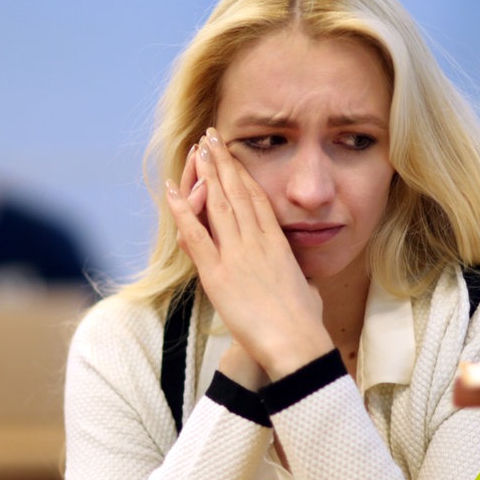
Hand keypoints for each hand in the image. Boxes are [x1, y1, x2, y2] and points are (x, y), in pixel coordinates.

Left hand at [166, 128, 332, 379]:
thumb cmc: (305, 322)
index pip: (258, 199)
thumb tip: (306, 282)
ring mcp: (237, 255)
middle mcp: (258, 241)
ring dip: (206, 173)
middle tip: (212, 137)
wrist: (297, 342)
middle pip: (237, 192)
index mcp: (278, 243)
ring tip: (198, 148)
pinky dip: (182, 210)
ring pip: (218, 204)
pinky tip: (172, 189)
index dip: (243, 174)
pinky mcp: (218, 273)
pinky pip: (196, 235)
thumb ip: (300, 279)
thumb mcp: (307, 290)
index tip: (234, 156)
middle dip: (223, 162)